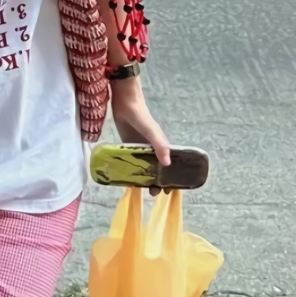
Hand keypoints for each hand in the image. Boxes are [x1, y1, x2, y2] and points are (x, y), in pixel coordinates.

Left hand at [110, 78, 170, 195]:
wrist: (124, 103)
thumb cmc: (141, 116)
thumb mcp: (151, 130)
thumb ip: (159, 145)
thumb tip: (167, 164)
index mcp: (161, 147)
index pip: (169, 166)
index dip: (171, 178)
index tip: (168, 191)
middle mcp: (151, 150)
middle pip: (156, 169)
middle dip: (156, 182)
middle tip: (152, 193)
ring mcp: (139, 148)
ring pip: (143, 167)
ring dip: (143, 178)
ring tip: (140, 189)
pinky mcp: (127, 146)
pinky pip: (130, 161)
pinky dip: (130, 170)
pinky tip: (126, 179)